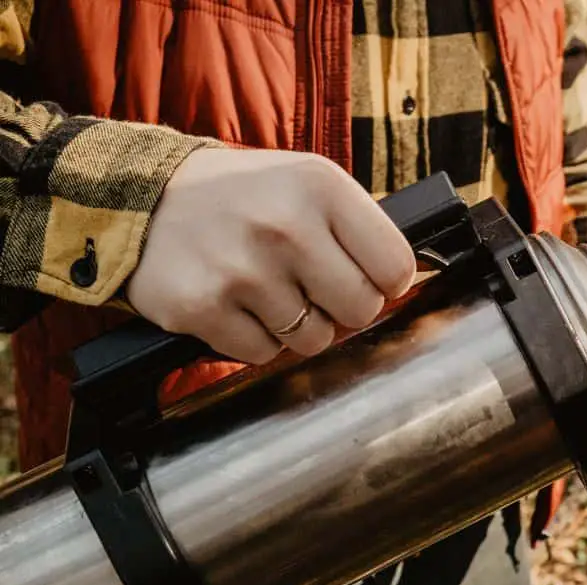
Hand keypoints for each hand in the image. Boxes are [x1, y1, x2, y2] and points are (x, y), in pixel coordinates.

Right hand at [127, 149, 416, 363]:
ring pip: (314, 339)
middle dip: (341, 307)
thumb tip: (406, 286)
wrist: (136, 199)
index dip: (383, 281)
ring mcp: (242, 269)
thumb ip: (358, 230)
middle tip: (311, 287)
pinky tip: (234, 304)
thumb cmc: (240, 198)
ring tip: (264, 288)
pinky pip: (262, 354)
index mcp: (321, 186)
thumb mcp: (305, 184)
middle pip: (361, 310)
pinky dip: (253, 339)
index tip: (364, 276)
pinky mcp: (203, 308)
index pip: (395, 266)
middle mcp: (285, 225)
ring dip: (295, 325)